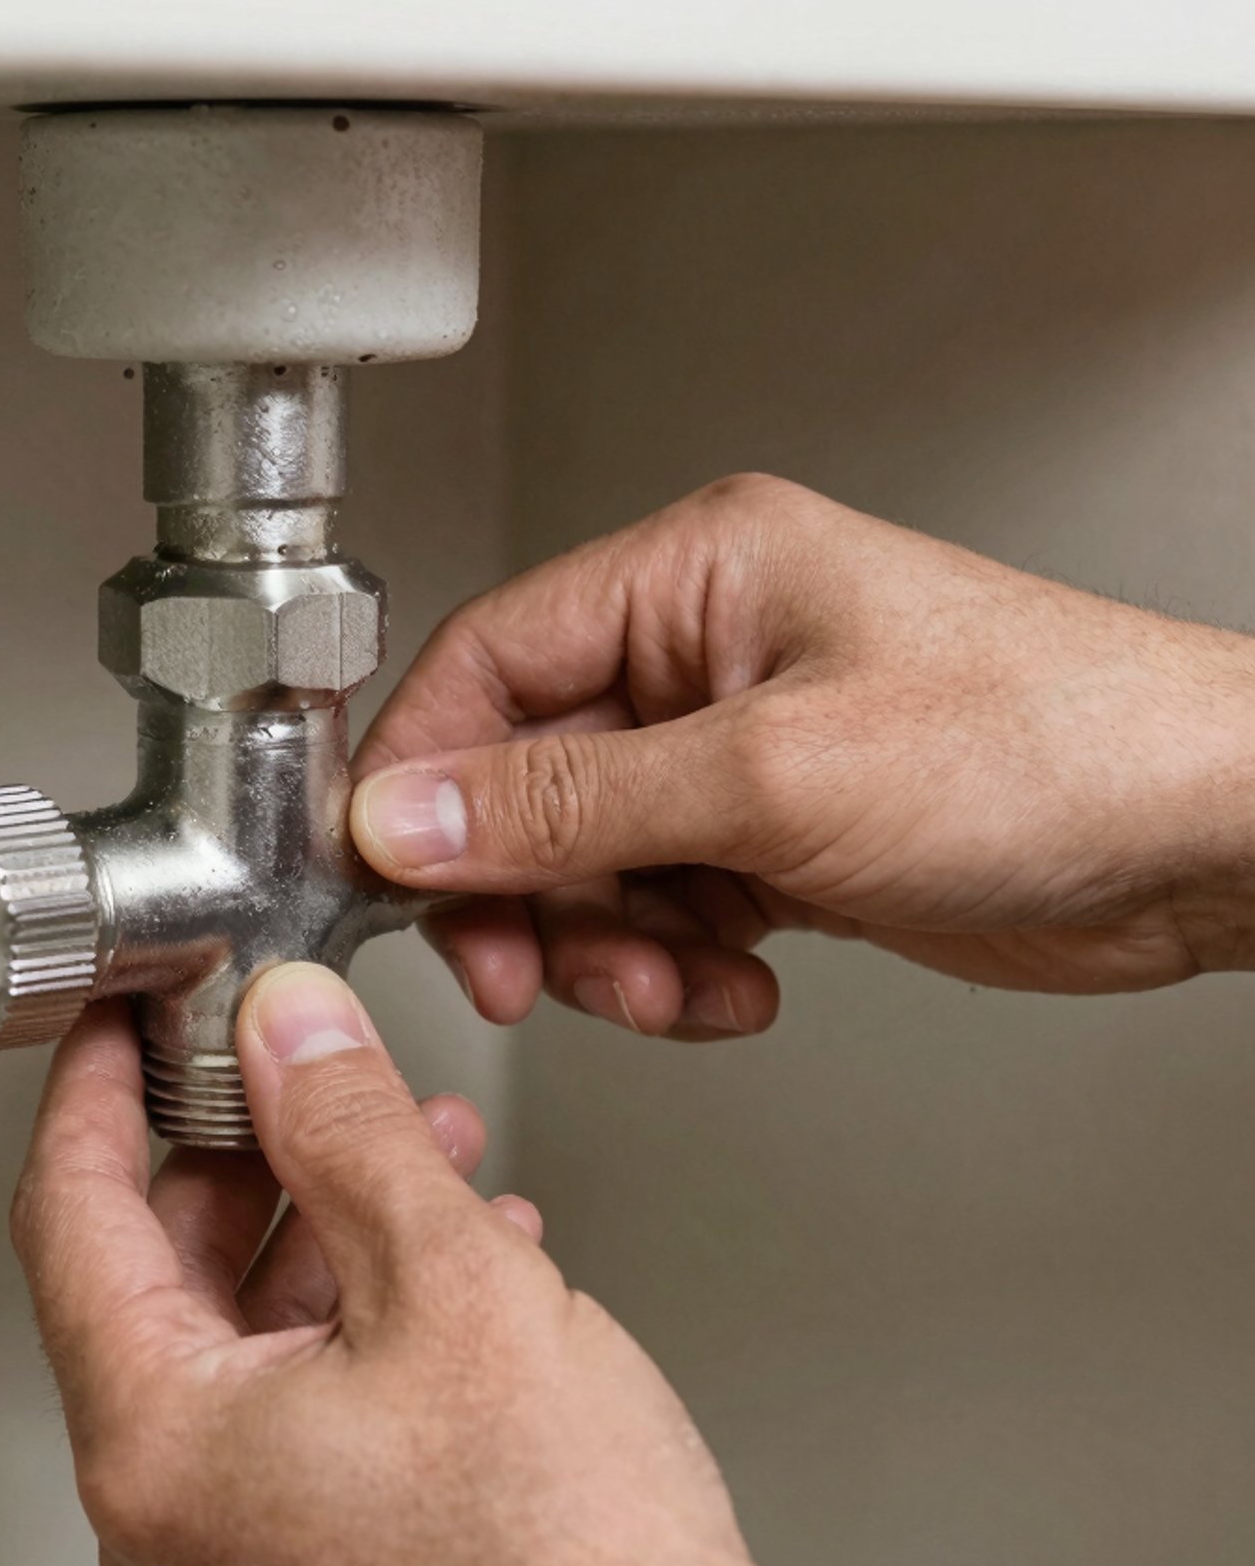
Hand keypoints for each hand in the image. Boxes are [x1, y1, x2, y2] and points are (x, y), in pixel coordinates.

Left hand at [11, 964, 1089, 1565]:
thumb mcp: (448, 1274)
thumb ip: (346, 1125)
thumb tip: (286, 1030)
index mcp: (155, 1442)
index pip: (70, 1214)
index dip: (94, 1089)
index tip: (117, 1018)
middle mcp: (170, 1519)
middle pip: (158, 1275)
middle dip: (247, 1150)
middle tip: (298, 1068)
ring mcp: (242, 1562)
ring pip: (244, 1338)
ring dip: (327, 1227)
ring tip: (419, 1153)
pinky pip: (299, 1408)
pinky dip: (359, 1316)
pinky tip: (460, 1262)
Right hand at [351, 475, 1254, 1035]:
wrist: (1203, 839)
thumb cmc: (1048, 746)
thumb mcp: (771, 777)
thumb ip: (567, 804)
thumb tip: (410, 817)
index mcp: (691, 579)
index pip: (487, 664)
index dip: (422, 777)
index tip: (392, 875)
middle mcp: (702, 657)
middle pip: (522, 781)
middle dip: (525, 894)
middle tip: (532, 971)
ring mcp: (738, 752)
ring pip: (587, 865)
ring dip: (611, 949)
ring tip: (679, 984)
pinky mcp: (775, 838)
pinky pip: (662, 912)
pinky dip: (679, 968)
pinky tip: (740, 985)